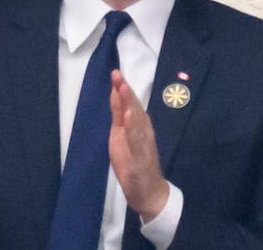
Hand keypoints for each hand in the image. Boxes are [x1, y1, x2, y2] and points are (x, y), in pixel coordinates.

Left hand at [108, 70, 169, 220]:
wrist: (148, 190)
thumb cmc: (133, 161)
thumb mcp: (121, 134)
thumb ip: (119, 114)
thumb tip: (116, 92)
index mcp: (138, 124)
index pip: (129, 103)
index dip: (122, 88)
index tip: (115, 72)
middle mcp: (143, 130)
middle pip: (134, 108)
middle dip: (126, 92)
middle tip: (118, 75)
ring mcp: (143, 144)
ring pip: (137, 122)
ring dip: (131, 106)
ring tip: (124, 91)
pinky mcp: (141, 159)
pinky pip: (138, 143)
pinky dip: (134, 131)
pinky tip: (130, 120)